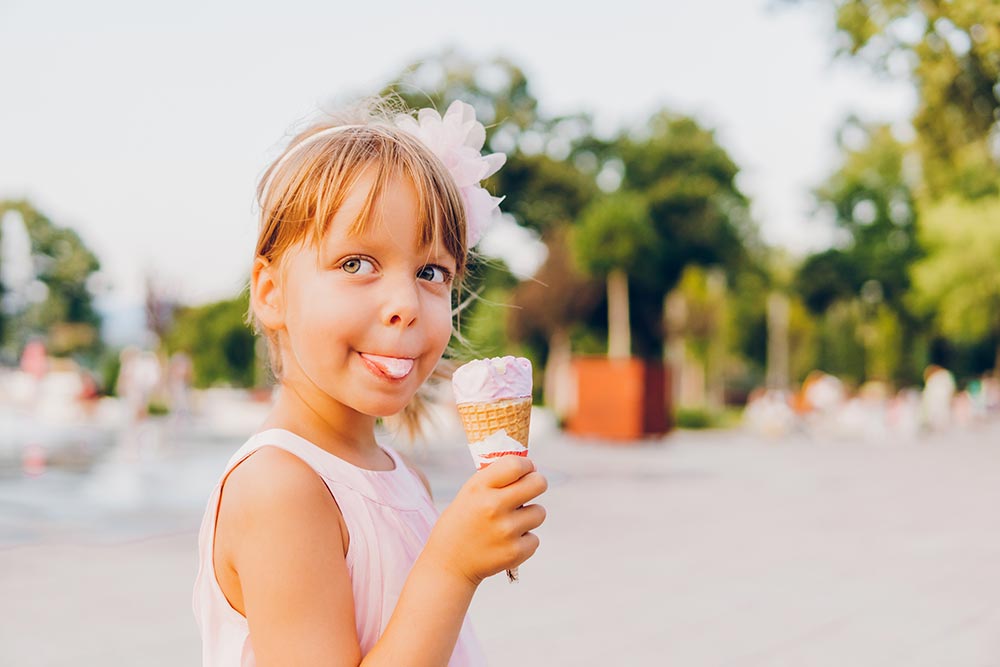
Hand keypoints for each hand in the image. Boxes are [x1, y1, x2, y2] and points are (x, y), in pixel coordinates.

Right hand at [426, 455, 546, 585]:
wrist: (448, 564)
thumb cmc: (462, 523)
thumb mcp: (469, 493)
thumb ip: (496, 479)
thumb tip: (529, 469)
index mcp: (479, 487)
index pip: (516, 465)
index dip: (527, 465)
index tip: (527, 470)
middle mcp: (493, 506)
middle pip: (537, 484)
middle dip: (537, 484)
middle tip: (530, 490)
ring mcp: (505, 530)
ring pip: (539, 512)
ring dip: (529, 517)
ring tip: (509, 524)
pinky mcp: (514, 552)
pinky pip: (534, 538)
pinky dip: (524, 541)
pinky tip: (506, 543)